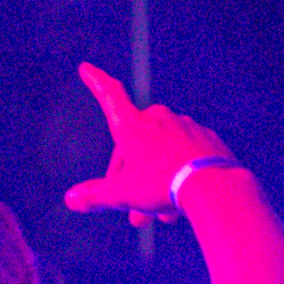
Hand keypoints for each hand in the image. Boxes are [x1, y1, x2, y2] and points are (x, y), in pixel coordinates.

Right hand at [62, 65, 238, 228]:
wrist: (214, 188)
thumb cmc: (161, 186)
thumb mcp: (123, 194)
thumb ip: (96, 196)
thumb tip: (70, 199)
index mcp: (133, 125)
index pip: (110, 96)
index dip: (96, 82)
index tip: (86, 68)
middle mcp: (158, 119)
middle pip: (136, 144)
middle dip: (131, 176)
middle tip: (132, 212)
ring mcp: (186, 127)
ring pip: (162, 153)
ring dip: (155, 181)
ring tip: (158, 216)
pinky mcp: (207, 140)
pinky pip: (185, 156)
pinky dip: (178, 174)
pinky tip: (181, 201)